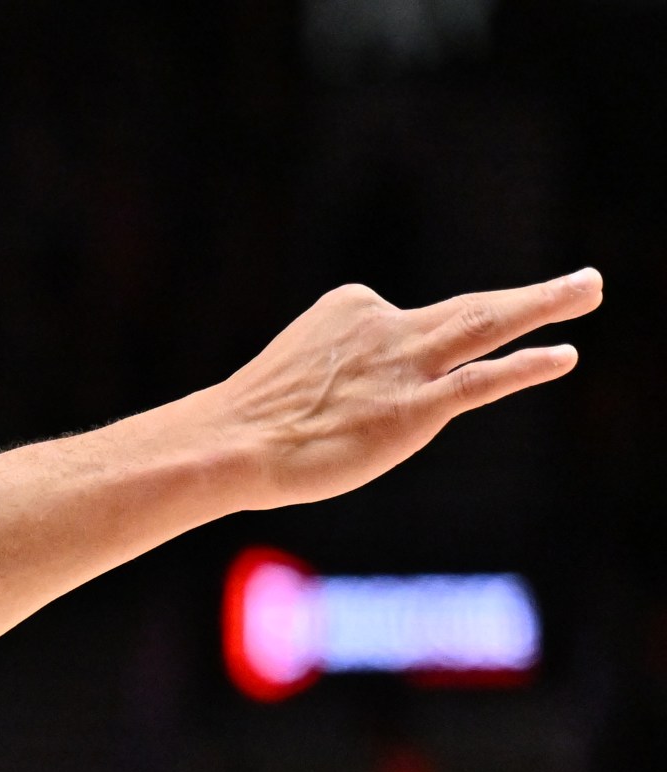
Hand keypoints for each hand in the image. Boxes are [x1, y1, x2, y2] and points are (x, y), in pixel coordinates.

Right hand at [214, 269, 598, 508]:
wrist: (229, 443)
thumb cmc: (246, 424)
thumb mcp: (289, 376)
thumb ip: (331, 377)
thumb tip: (342, 405)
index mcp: (349, 310)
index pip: (399, 326)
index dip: (396, 363)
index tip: (353, 399)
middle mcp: (386, 327)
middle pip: (468, 308)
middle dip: (531, 297)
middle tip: (585, 282)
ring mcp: (405, 366)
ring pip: (488, 325)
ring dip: (545, 305)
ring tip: (589, 289)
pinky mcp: (415, 409)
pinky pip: (483, 381)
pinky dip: (527, 366)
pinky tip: (564, 355)